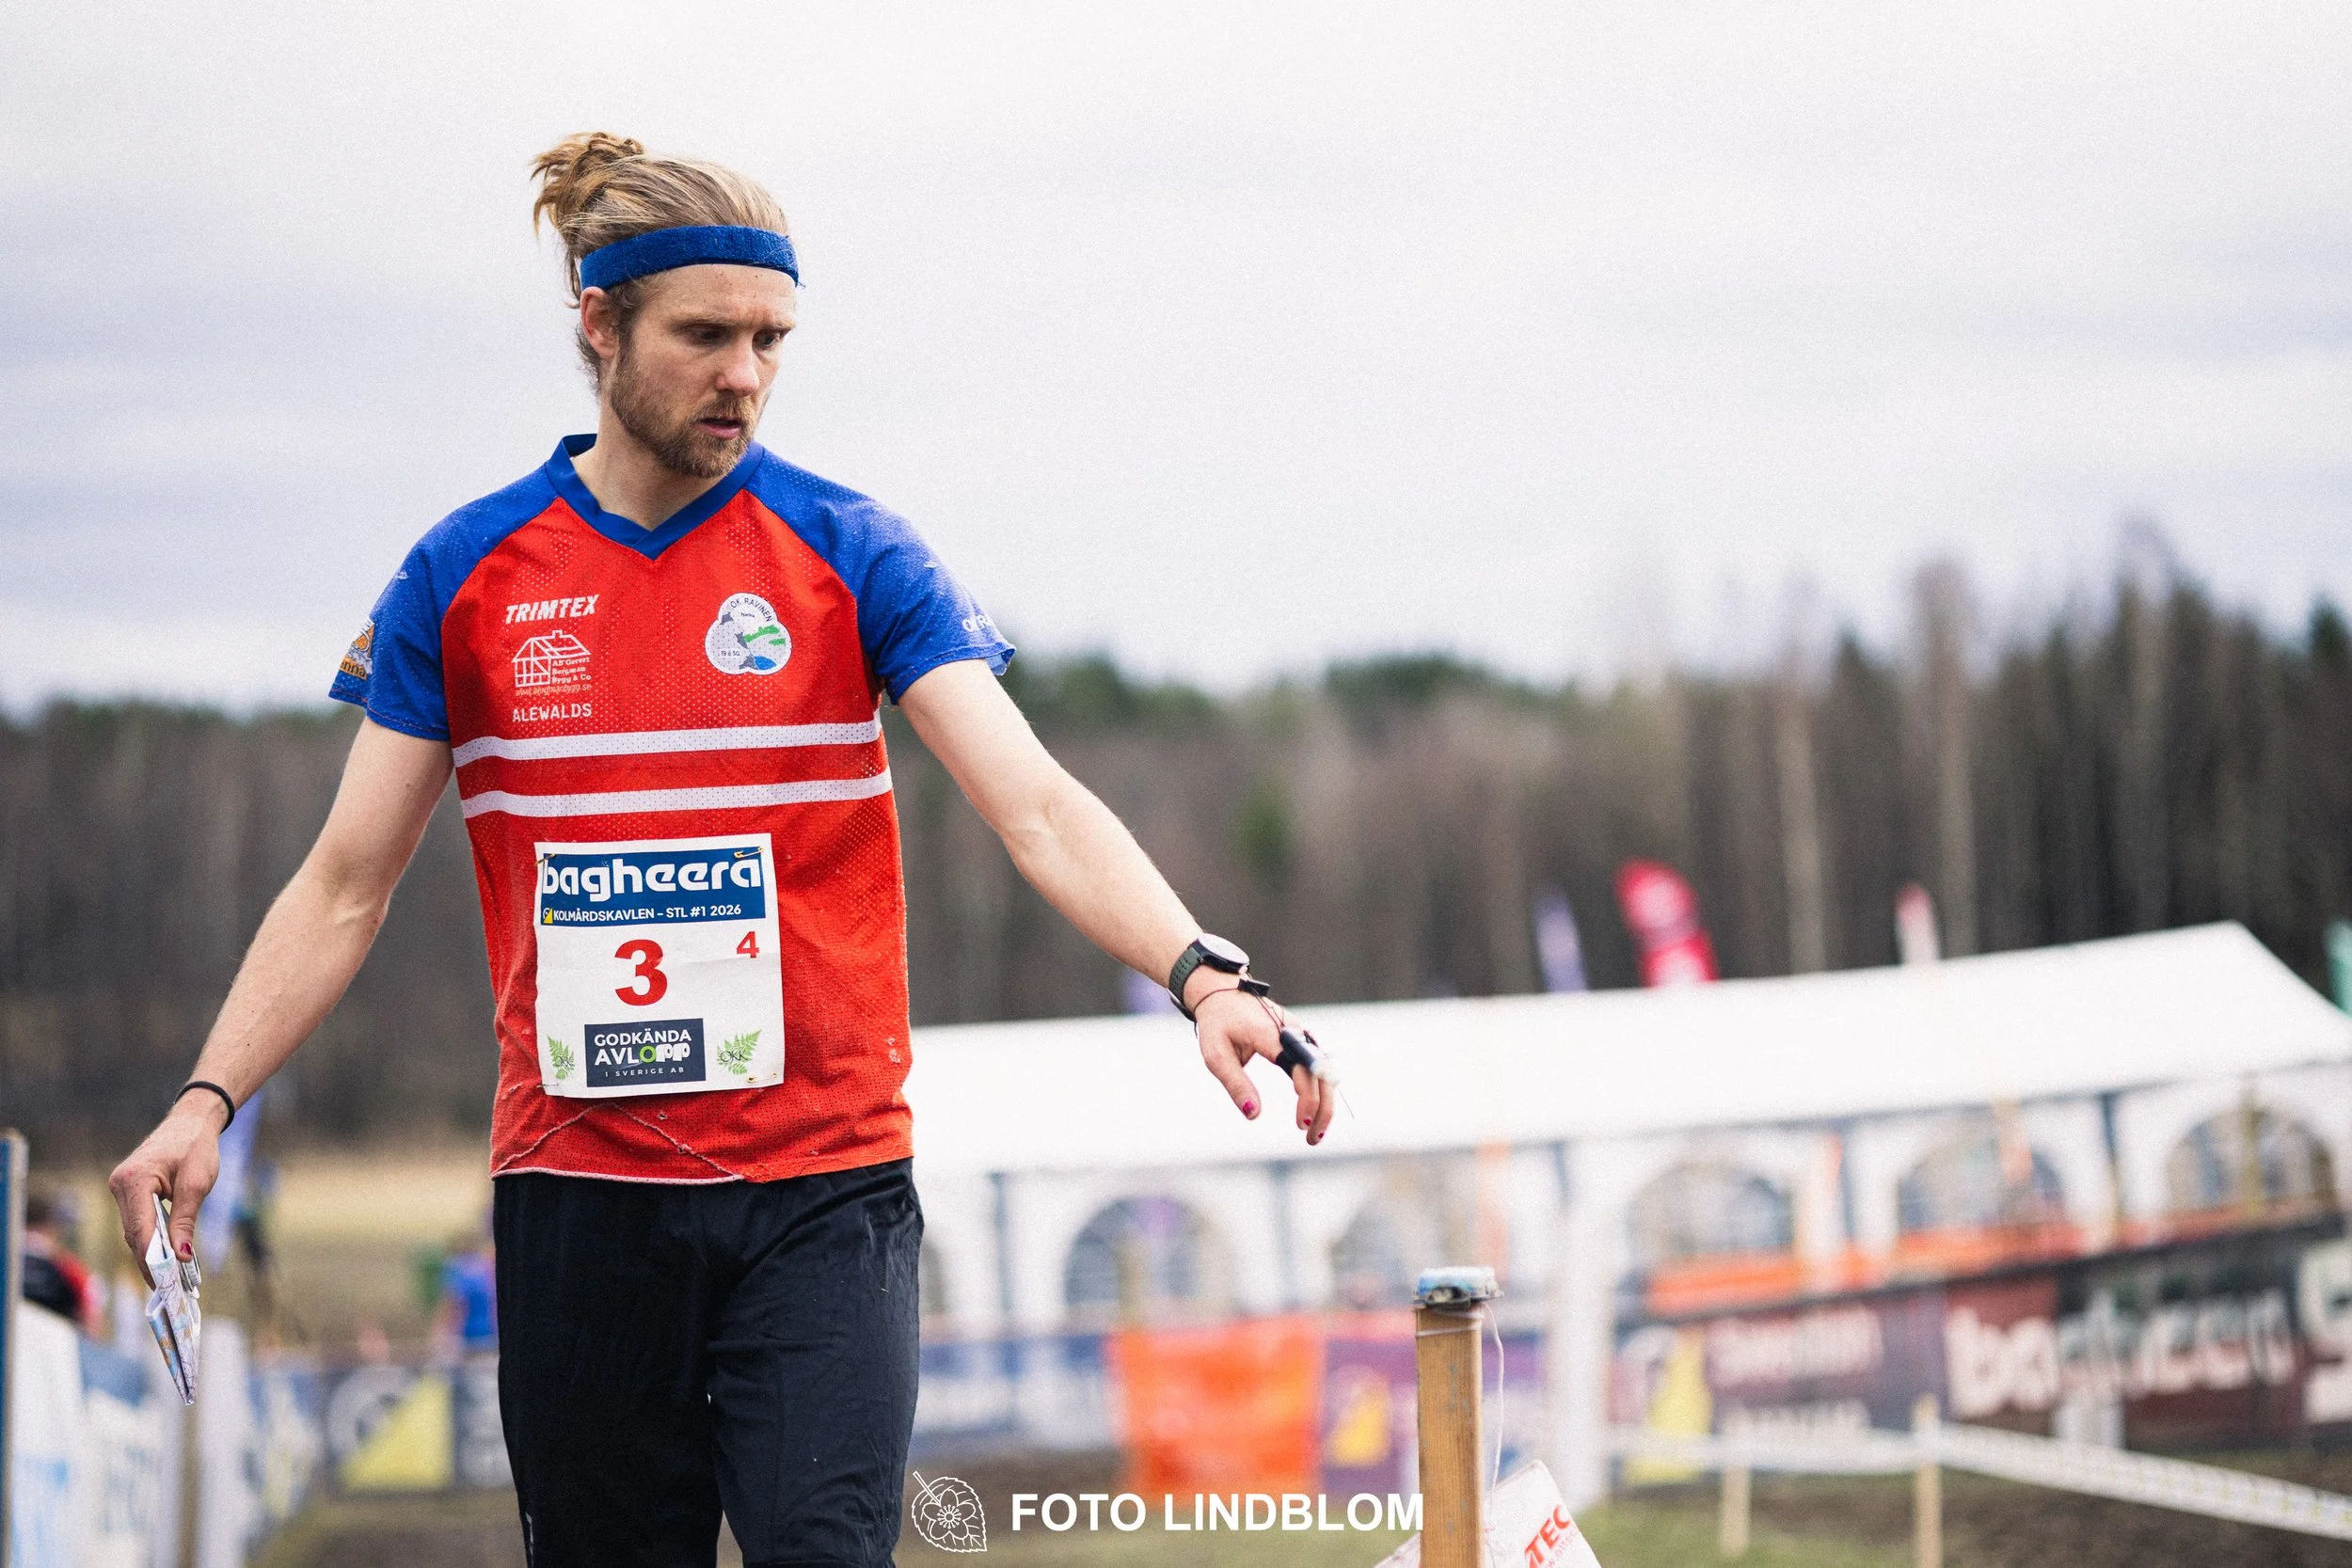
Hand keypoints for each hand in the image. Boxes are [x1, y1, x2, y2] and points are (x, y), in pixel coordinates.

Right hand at [108, 1096, 225, 1285]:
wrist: (192, 1121)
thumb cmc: (197, 1147)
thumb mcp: (198, 1184)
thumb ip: (185, 1220)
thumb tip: (182, 1256)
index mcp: (134, 1180)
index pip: (140, 1230)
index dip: (151, 1259)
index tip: (165, 1282)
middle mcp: (119, 1184)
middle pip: (134, 1233)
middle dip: (151, 1261)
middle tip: (169, 1288)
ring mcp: (120, 1187)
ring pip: (134, 1229)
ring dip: (151, 1252)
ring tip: (169, 1278)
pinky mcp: (127, 1190)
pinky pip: (137, 1220)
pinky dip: (150, 1238)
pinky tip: (165, 1255)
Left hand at [1190, 983, 1334, 1145]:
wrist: (1223, 993)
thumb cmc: (1217, 1024)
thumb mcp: (1216, 1055)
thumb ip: (1236, 1084)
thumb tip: (1253, 1115)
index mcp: (1273, 1034)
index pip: (1302, 1070)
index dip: (1307, 1099)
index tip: (1301, 1124)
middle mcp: (1294, 1032)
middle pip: (1322, 1074)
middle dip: (1322, 1109)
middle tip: (1311, 1140)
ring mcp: (1301, 1033)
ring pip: (1325, 1072)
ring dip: (1325, 1103)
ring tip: (1314, 1134)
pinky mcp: (1301, 1038)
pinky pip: (1319, 1067)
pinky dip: (1320, 1092)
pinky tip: (1314, 1114)